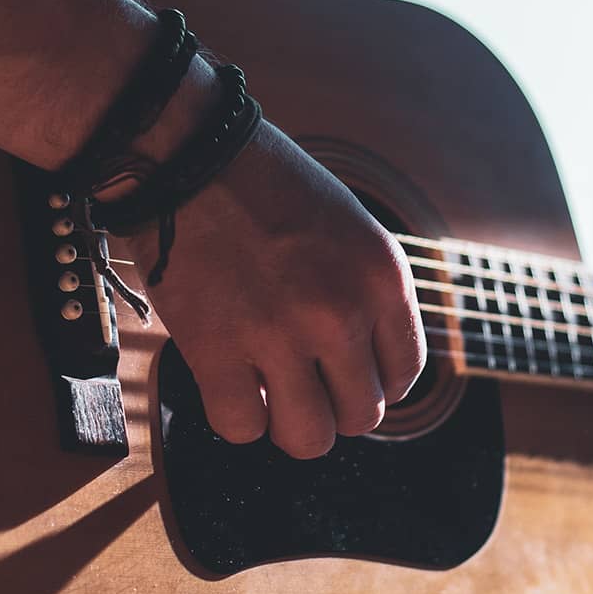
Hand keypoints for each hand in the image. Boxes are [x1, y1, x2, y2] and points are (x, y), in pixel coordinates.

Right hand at [110, 122, 425, 458]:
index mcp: (381, 277)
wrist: (188, 155)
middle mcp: (340, 312)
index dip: (373, 383)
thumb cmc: (263, 186)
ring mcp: (279, 335)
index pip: (404, 372)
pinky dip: (235, 417)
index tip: (344, 375)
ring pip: (309, 438)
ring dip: (289, 426)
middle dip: (333, 407)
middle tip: (303, 383)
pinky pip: (241, 428)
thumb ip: (364, 294)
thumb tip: (363, 369)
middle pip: (361, 415)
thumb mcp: (347, 227)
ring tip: (270, 394)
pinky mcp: (216, 350)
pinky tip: (229, 384)